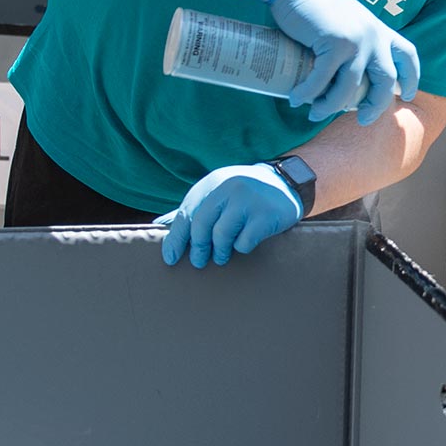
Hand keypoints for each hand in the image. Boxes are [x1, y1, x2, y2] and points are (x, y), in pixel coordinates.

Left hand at [157, 163, 304, 267]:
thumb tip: (159, 224)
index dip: (176, 238)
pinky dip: (242, 247)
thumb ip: (193, 208)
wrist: (286, 183)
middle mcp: (228, 188)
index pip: (186, 213)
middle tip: (199, 262)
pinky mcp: (266, 214)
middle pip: (201, 225)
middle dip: (198, 248)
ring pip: (222, 235)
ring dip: (220, 251)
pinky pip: (245, 241)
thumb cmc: (244, 194)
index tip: (170, 258)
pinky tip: (245, 244)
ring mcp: (248, 200)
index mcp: (212, 183)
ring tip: (222, 256)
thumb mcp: (218, 193)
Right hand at [259, 0, 420, 125]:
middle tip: (363, 120)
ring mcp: (357, 41)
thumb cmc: (317, 4)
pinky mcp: (334, 44)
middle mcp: (374, 37)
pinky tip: (297, 100)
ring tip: (315, 114)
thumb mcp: (349, 22)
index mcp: (380, 30)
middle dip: (376, 106)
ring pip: (350, 88)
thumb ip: (357, 42)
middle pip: (386, 81)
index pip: (408, 56)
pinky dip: (308, 94)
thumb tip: (348, 76)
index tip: (407, 95)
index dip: (412, 78)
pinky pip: (322, 81)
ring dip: (331, 106)